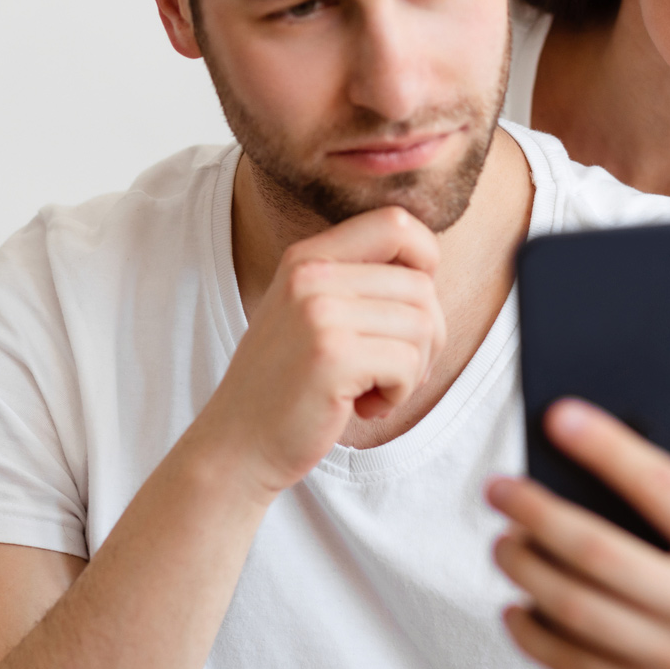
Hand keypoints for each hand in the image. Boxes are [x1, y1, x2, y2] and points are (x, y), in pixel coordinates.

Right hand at [193, 206, 445, 498]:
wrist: (237, 445)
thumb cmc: (289, 384)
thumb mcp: (311, 314)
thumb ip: (358, 282)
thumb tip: (431, 268)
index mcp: (308, 257)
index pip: (397, 223)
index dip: (426, 263)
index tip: (408, 310)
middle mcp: (311, 275)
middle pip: (421, 286)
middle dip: (426, 337)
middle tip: (391, 371)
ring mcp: (319, 313)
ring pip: (423, 325)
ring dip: (412, 369)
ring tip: (374, 388)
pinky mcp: (332, 356)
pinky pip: (408, 364)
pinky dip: (398, 395)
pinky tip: (363, 406)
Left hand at [487, 400, 669, 668]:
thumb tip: (620, 464)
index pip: (663, 485)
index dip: (608, 447)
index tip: (559, 416)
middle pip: (597, 550)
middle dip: (536, 512)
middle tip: (500, 489)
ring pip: (574, 607)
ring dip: (525, 569)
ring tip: (503, 543)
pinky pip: (572, 663)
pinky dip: (533, 632)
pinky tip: (517, 607)